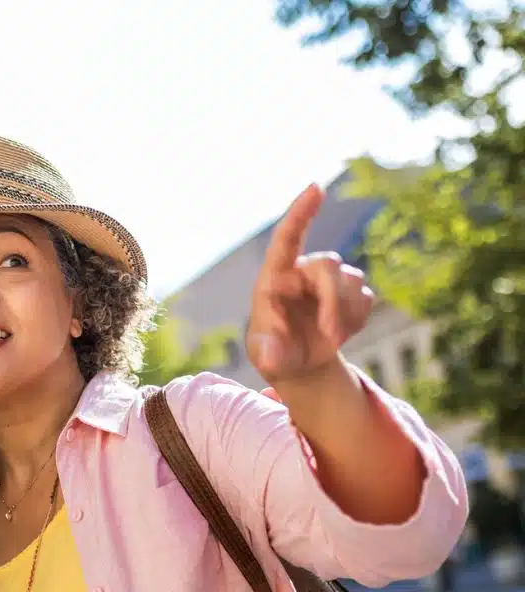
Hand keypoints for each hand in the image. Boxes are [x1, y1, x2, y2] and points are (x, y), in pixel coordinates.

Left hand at [246, 184, 374, 384]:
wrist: (300, 363)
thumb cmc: (274, 353)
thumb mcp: (266, 357)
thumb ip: (268, 354)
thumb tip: (271, 354)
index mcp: (275, 276)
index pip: (287, 237)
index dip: (301, 211)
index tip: (315, 187)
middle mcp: (302, 271)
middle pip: (330, 266)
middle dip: (334, 301)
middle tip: (330, 336)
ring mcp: (329, 280)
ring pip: (352, 280)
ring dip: (345, 313)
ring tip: (330, 337)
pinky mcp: (351, 293)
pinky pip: (366, 297)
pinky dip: (357, 319)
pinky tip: (341, 332)